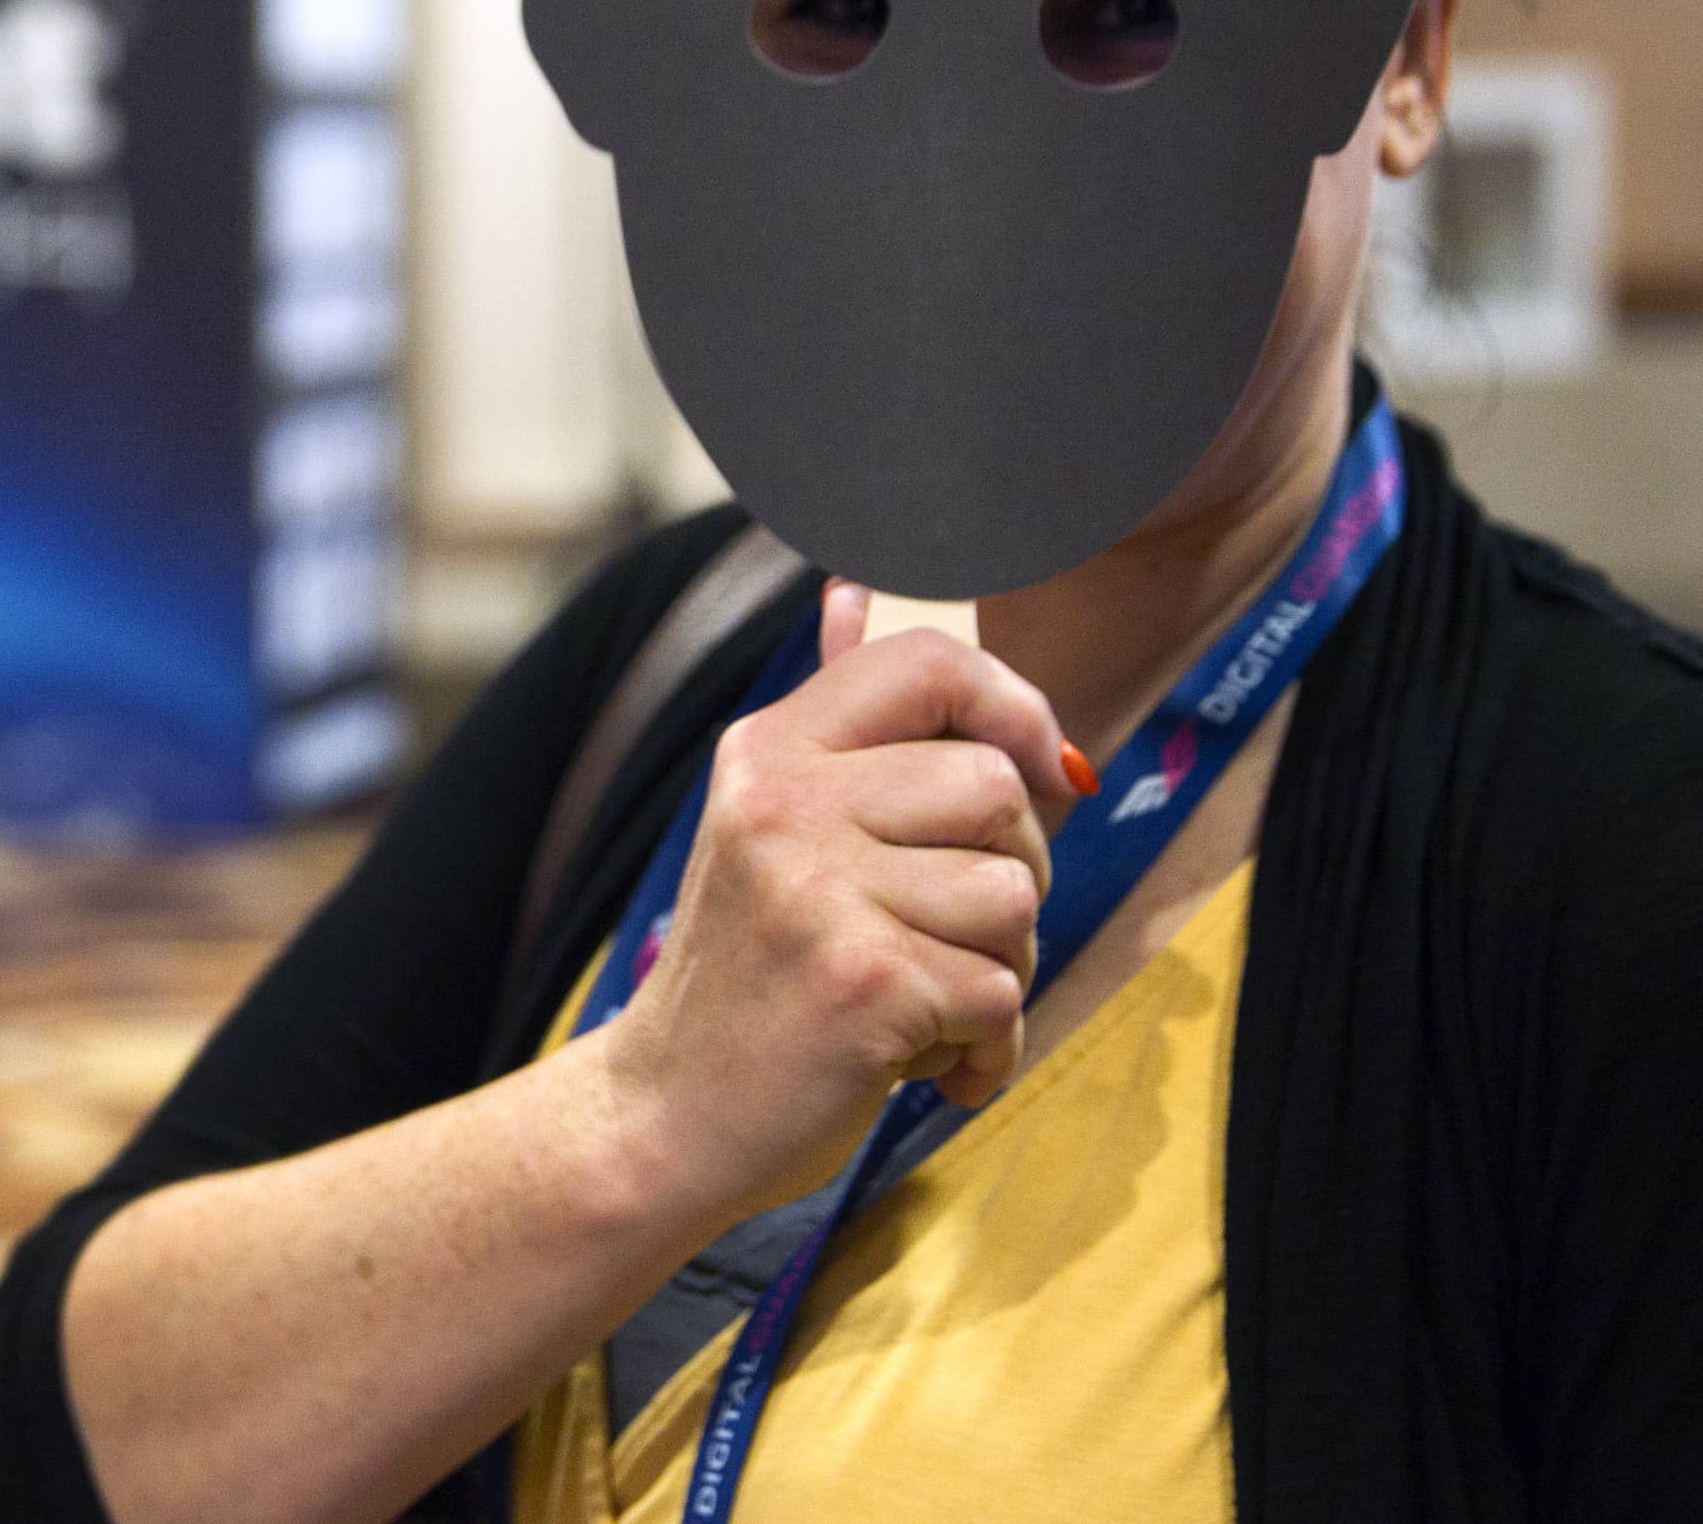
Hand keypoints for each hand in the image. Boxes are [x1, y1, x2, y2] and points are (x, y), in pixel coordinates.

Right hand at [577, 581, 1083, 1232]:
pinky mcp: (864, 982)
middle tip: (950, 932)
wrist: (665, 1113)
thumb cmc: (744, 974)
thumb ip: (835, 724)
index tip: (1037, 768)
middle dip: (1013, 872)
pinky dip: (986, 1051)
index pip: (927, 664)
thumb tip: (856, 590)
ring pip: (1013, 898)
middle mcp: (785, 803)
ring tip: (925, 1001)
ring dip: (999, 971)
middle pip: (996, 789)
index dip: (1011, 705)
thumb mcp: (768, 827)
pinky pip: (1001, 995)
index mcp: (769, 751)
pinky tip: (927, 1067)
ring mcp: (819, 891)